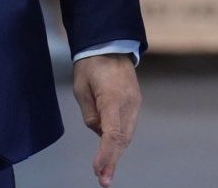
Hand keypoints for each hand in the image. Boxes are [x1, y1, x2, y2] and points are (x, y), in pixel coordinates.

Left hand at [72, 54, 139, 187]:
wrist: (110, 44)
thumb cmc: (91, 65)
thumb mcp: (81, 89)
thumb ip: (90, 115)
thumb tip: (98, 130)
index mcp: (113, 99)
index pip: (112, 134)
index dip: (106, 155)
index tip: (99, 172)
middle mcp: (129, 103)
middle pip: (122, 138)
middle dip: (112, 160)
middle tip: (104, 181)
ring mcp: (135, 102)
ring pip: (127, 134)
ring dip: (116, 151)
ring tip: (104, 170)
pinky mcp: (135, 102)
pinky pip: (127, 125)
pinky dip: (119, 139)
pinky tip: (109, 149)